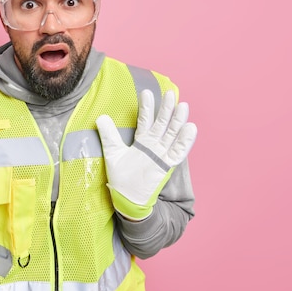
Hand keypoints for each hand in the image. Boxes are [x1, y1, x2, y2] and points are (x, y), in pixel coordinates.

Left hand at [96, 90, 196, 219]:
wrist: (127, 198)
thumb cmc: (121, 177)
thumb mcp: (112, 153)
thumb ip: (109, 135)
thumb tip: (100, 116)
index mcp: (142, 141)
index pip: (146, 120)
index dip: (147, 107)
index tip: (147, 92)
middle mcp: (154, 145)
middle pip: (162, 124)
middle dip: (166, 109)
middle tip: (171, 94)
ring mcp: (161, 154)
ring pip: (172, 134)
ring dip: (178, 121)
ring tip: (183, 106)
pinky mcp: (166, 165)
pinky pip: (178, 151)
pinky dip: (184, 141)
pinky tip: (190, 128)